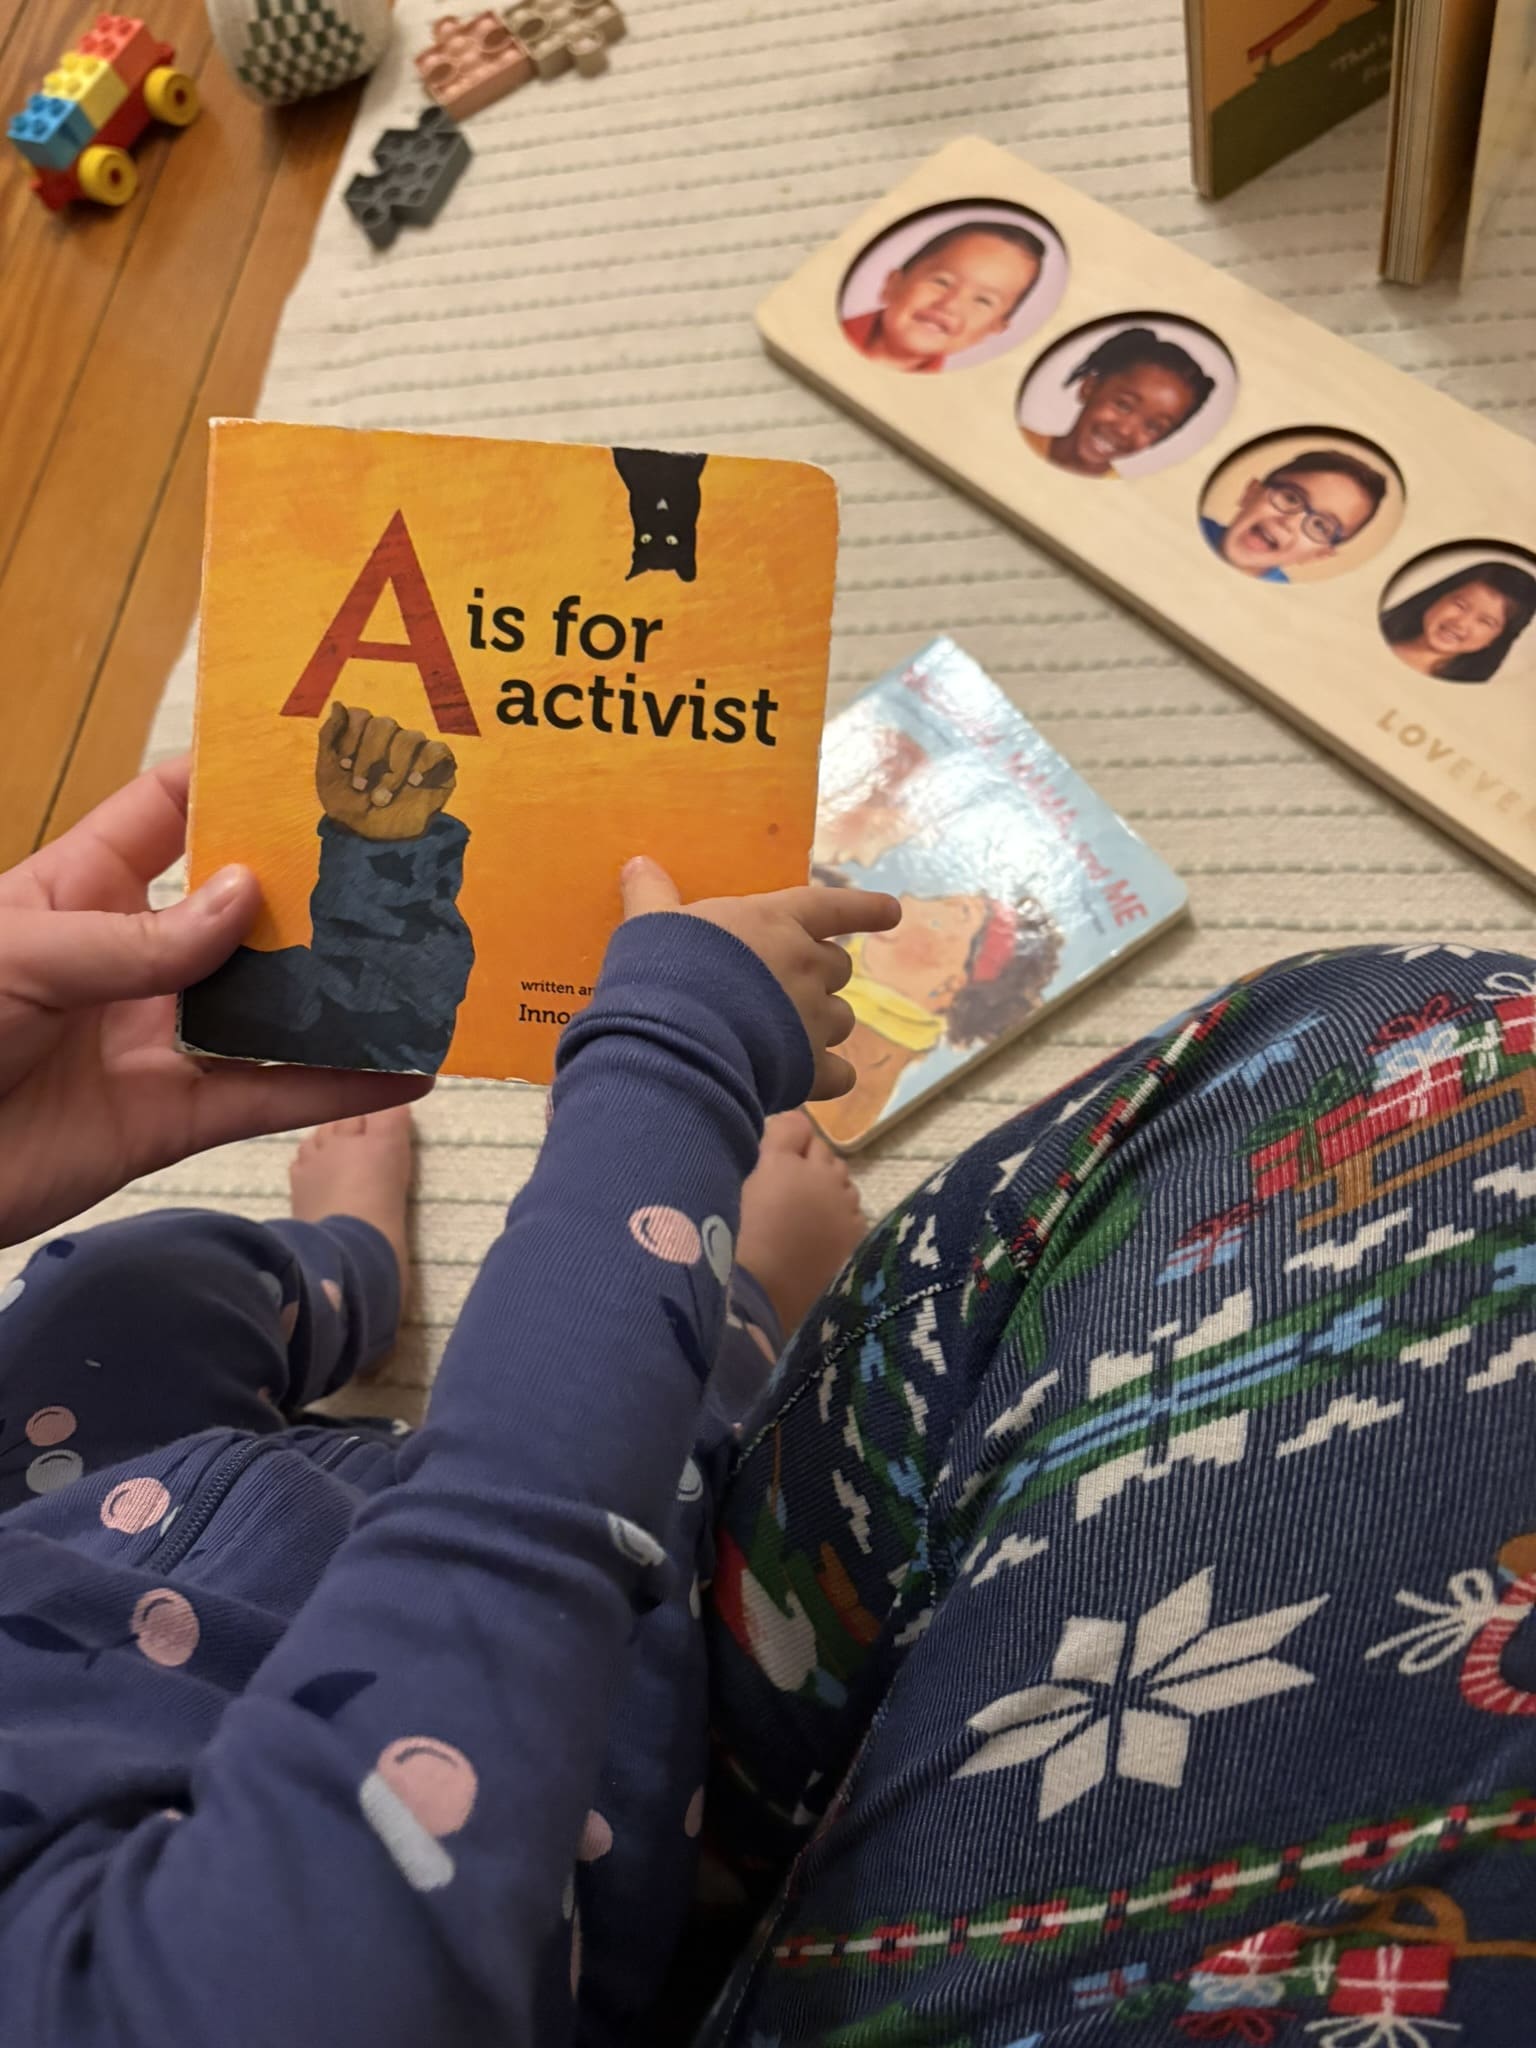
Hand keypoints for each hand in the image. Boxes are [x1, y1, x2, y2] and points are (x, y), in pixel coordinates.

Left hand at [0, 760, 430, 1248]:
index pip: (168, 808)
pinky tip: (407, 1068)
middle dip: (316, 884)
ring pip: (269, 1004)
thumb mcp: (18, 955)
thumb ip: (135, 938)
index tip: (317, 754)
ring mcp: (156, 1037)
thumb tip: (245, 897)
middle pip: (242, 905)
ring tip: (427, 960)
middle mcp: (133, 955)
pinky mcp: (170, 1118)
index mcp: (81, 888)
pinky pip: (266, 1096)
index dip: (234, 775)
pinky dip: (336, 1085)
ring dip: (343, 989)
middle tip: (404, 857)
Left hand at [317, 705, 456, 841]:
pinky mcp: (439, 767)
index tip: (344, 766)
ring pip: (410, 738)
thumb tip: (338, 704)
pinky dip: (425, 764)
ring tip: (382, 798)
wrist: (371, 837)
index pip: (361, 716)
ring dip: (393, 770)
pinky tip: (413, 782)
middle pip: (384, 724)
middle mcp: (392, 736)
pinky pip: (438, 750)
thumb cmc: (347, 804)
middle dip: (369, 757)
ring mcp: (417, 750)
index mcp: (365, 733)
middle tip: (360, 787)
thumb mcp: (328, 773)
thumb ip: (329, 737)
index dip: (351, 739)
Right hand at [620, 858, 899, 1099]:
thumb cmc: (665, 970)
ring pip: (842, 1018)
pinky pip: (840, 1075)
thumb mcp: (652, 923)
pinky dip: (831, 1077)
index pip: (833, 907)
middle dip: (823, 974)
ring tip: (790, 1034)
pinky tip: (812, 1080)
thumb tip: (640, 863)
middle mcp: (805, 967)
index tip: (892, 912)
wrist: (676, 1040)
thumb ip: (652, 895)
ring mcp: (812, 1019)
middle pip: (838, 967)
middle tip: (792, 985)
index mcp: (776, 923)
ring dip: (824, 1023)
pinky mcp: (810, 1070)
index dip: (864, 909)